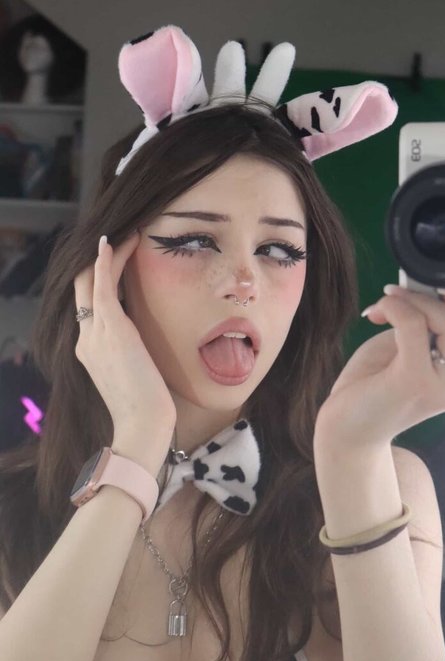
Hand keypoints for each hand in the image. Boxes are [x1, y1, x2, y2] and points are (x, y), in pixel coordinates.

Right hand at [73, 233, 176, 468]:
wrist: (142, 425)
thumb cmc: (146, 406)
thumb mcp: (134, 375)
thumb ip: (131, 354)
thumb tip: (144, 343)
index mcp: (89, 350)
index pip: (90, 306)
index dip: (98, 281)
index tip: (115, 262)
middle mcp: (85, 338)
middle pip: (82, 288)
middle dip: (95, 262)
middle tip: (114, 238)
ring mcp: (94, 333)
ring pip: (91, 281)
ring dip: (107, 254)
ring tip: (125, 233)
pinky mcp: (110, 328)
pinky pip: (102, 286)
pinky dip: (105, 261)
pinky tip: (110, 241)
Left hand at [315, 284, 444, 447]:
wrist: (345, 429)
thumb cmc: (371, 387)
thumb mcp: (402, 349)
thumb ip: (421, 325)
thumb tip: (424, 290)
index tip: (424, 289)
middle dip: (430, 298)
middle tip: (395, 296)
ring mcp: (441, 385)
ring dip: (413, 302)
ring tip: (384, 305)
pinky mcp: (414, 382)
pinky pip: (414, 326)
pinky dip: (394, 309)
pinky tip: (373, 315)